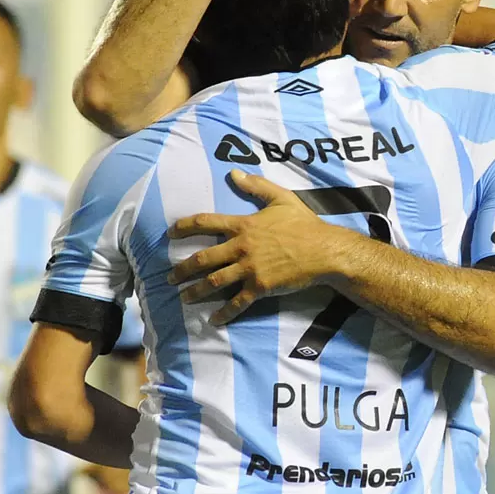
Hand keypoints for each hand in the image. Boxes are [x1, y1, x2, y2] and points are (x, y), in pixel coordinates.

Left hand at [168, 170, 347, 324]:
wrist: (324, 251)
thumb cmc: (304, 224)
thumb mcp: (281, 198)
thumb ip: (256, 186)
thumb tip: (234, 173)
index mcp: (244, 225)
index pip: (206, 223)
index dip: (185, 227)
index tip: (170, 233)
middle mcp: (242, 247)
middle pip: (203, 258)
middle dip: (182, 269)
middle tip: (170, 277)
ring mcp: (250, 269)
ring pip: (214, 282)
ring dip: (196, 291)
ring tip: (183, 298)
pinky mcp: (260, 287)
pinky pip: (237, 302)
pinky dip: (224, 312)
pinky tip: (213, 320)